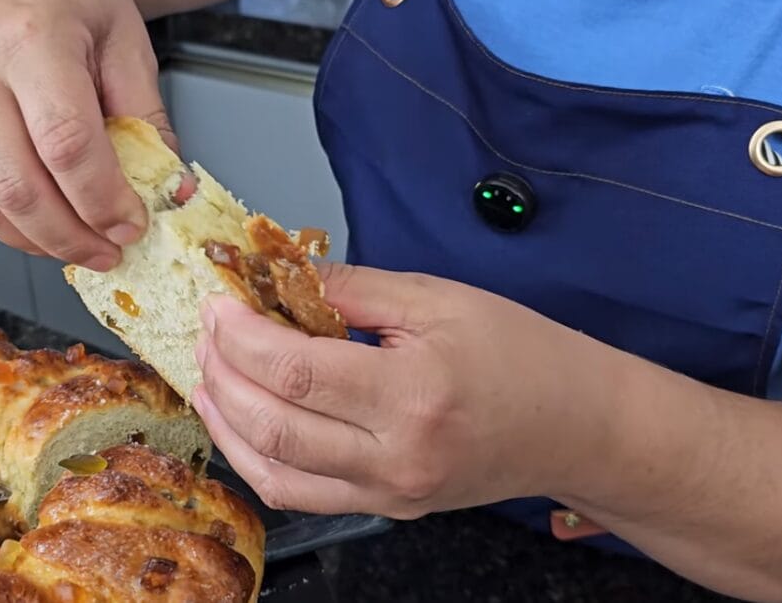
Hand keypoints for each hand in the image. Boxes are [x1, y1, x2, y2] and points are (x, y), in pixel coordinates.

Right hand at [0, 0, 172, 269]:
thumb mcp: (127, 41)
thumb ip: (146, 119)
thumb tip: (165, 192)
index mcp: (29, 38)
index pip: (66, 144)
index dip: (101, 199)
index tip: (132, 225)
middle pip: (17, 185)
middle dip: (69, 237)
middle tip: (108, 252)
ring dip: (35, 240)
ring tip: (79, 247)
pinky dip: (7, 221)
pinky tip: (44, 225)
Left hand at [191, 263, 618, 518]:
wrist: (574, 424)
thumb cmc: (519, 353)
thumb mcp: (437, 299)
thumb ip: (351, 288)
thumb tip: (279, 273)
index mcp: (413, 394)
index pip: (297, 371)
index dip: (242, 336)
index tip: (218, 304)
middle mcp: (397, 456)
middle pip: (275, 425)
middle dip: (224, 374)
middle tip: (207, 332)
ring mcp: (390, 492)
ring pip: (275, 472)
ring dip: (226, 423)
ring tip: (207, 376)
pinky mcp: (386, 507)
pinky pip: (301, 496)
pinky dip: (257, 460)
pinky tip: (239, 423)